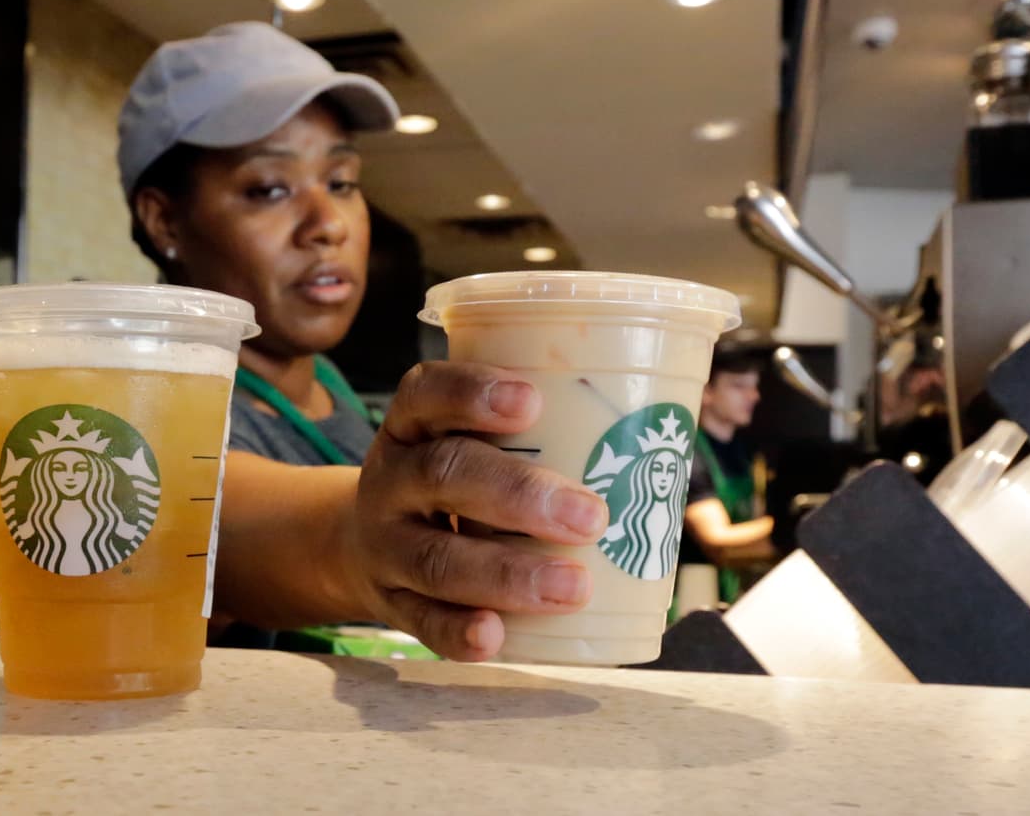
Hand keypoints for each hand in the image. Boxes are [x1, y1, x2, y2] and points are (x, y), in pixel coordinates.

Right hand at [346, 361, 608, 661]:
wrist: (363, 544)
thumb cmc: (452, 479)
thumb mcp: (465, 439)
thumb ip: (538, 431)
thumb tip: (665, 432)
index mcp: (413, 424)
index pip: (427, 392)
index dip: (472, 393)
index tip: (532, 401)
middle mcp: (391, 478)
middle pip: (443, 474)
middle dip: (518, 494)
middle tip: (589, 516)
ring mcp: (385, 544)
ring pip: (437, 557)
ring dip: (507, 574)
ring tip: (573, 587)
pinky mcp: (391, 603)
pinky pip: (421, 621)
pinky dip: (458, 631)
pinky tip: (497, 636)